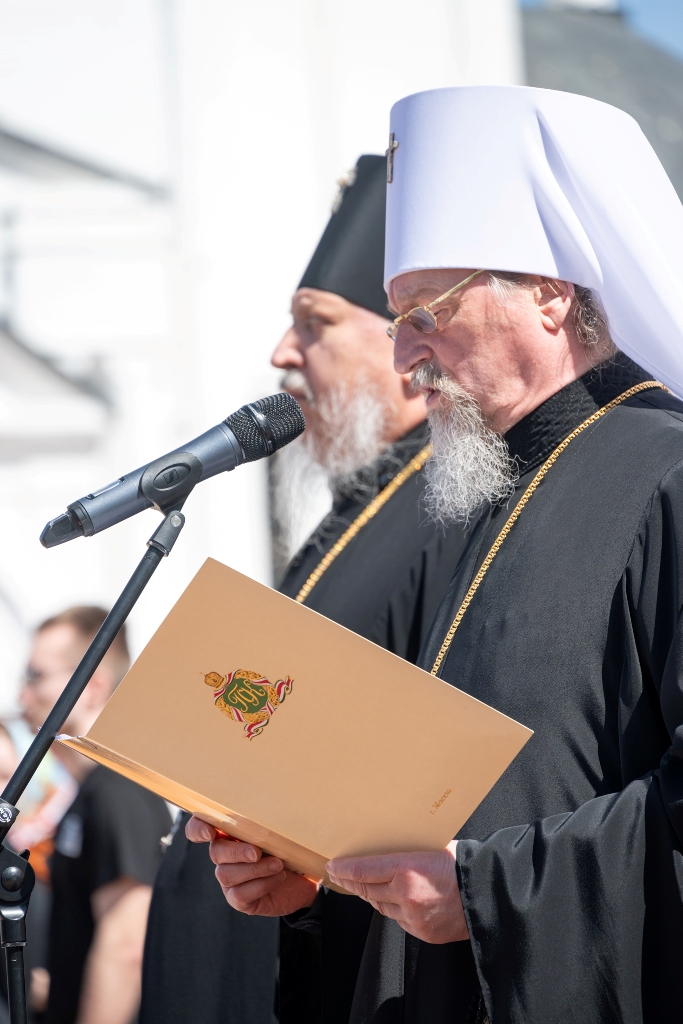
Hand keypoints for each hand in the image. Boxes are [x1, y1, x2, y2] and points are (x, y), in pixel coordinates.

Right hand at [185, 816, 318, 915]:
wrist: (306, 878)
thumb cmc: (289, 848)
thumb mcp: (280, 831)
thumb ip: (267, 823)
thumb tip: (270, 813)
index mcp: (229, 833)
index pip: (198, 828)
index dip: (197, 829)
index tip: (210, 833)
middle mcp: (224, 856)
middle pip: (215, 852)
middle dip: (237, 852)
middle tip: (258, 852)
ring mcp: (230, 879)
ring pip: (226, 875)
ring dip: (255, 869)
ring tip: (278, 864)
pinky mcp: (239, 900)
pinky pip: (240, 894)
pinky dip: (262, 884)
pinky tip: (279, 877)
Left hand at [326, 840, 467, 943]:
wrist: (489, 895)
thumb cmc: (463, 864)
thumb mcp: (432, 845)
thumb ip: (407, 850)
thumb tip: (387, 844)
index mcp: (407, 869)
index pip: (363, 870)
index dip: (343, 869)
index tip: (332, 866)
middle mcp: (406, 895)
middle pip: (366, 890)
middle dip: (352, 882)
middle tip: (341, 875)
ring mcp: (413, 917)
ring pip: (380, 906)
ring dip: (371, 895)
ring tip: (364, 885)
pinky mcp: (421, 932)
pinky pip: (398, 919)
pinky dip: (392, 908)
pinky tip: (391, 900)